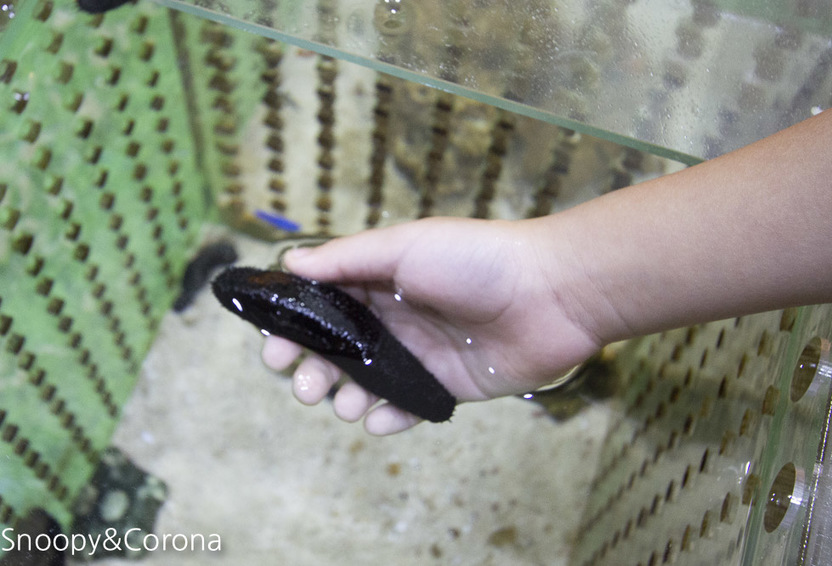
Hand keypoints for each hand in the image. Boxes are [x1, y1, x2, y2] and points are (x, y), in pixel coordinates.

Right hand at [261, 217, 602, 434]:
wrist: (551, 294)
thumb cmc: (475, 261)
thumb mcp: (405, 247)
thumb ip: (348, 258)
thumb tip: (291, 261)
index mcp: (381, 282)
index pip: (324, 307)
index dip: (294, 327)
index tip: (273, 348)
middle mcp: (396, 319)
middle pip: (338, 351)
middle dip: (312, 370)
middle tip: (303, 386)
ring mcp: (421, 355)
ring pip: (367, 383)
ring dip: (345, 397)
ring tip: (343, 403)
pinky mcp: (448, 387)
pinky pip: (408, 408)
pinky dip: (388, 418)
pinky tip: (377, 419)